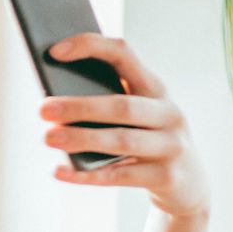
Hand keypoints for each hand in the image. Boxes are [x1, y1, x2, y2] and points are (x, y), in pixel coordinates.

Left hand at [38, 33, 208, 219]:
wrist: (189, 183)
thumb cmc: (146, 140)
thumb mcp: (135, 117)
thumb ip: (104, 103)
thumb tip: (52, 101)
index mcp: (155, 87)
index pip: (123, 54)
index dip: (91, 47)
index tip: (55, 51)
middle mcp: (168, 112)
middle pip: (122, 105)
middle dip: (80, 106)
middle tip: (44, 109)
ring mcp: (172, 145)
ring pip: (122, 141)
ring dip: (82, 139)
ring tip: (49, 137)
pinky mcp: (167, 177)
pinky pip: (120, 176)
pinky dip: (87, 175)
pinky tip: (59, 172)